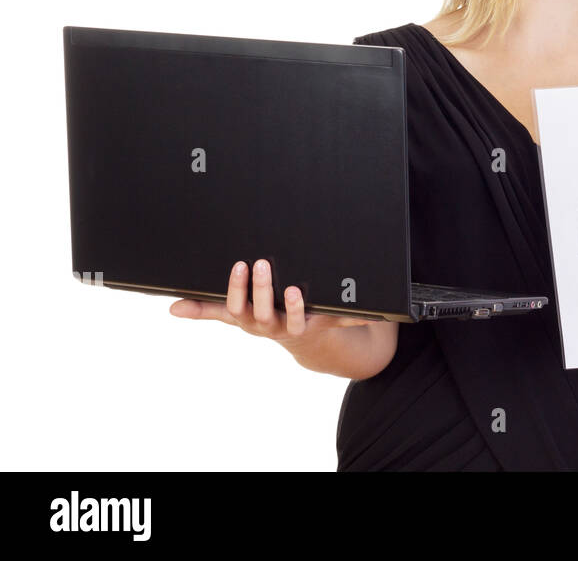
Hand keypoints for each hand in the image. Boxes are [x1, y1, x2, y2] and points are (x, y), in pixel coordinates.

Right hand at [169, 259, 375, 344]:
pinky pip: (341, 322)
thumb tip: (172, 307)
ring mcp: (299, 327)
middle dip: (261, 289)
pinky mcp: (326, 324)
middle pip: (263, 313)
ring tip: (294, 289)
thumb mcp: (235, 315)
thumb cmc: (266, 319)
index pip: (237, 307)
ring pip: (294, 321)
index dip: (237, 289)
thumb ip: (207, 309)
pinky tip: (374, 311)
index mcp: (250, 320)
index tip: (239, 265)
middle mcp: (273, 326)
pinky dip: (359, 317)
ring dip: (294, 307)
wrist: (308, 344)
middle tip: (262, 263)